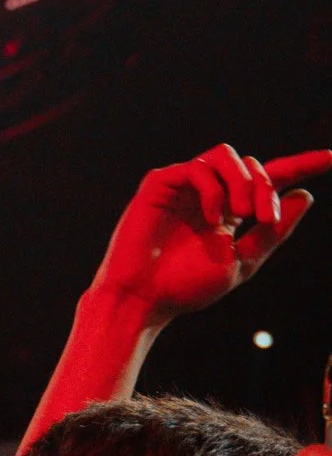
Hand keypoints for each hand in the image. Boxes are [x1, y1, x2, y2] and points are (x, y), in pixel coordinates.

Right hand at [88, 145, 327, 324]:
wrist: (142, 299)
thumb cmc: (185, 288)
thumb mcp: (242, 262)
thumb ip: (273, 232)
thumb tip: (305, 195)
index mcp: (227, 211)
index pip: (268, 179)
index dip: (300, 166)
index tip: (331, 158)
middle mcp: (207, 194)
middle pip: (252, 165)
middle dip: (266, 187)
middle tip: (265, 218)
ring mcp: (182, 187)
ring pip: (226, 156)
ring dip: (243, 180)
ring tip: (240, 213)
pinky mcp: (159, 184)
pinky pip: (197, 168)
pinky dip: (213, 189)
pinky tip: (213, 217)